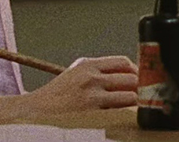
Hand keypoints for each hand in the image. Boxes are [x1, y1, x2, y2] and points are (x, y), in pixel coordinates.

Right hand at [22, 55, 137, 114]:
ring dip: (134, 102)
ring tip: (134, 106)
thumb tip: (128, 72)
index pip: (123, 62)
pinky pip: (119, 111)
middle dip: (139, 86)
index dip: (136, 70)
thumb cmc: (58, 93)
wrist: (36, 110)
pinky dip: (126, 113)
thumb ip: (98, 69)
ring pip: (130, 96)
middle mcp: (91, 77)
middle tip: (142, 93)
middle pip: (131, 78)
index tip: (139, 78)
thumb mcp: (76, 72)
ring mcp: (92, 96)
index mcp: (88, 64)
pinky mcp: (92, 113)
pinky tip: (125, 115)